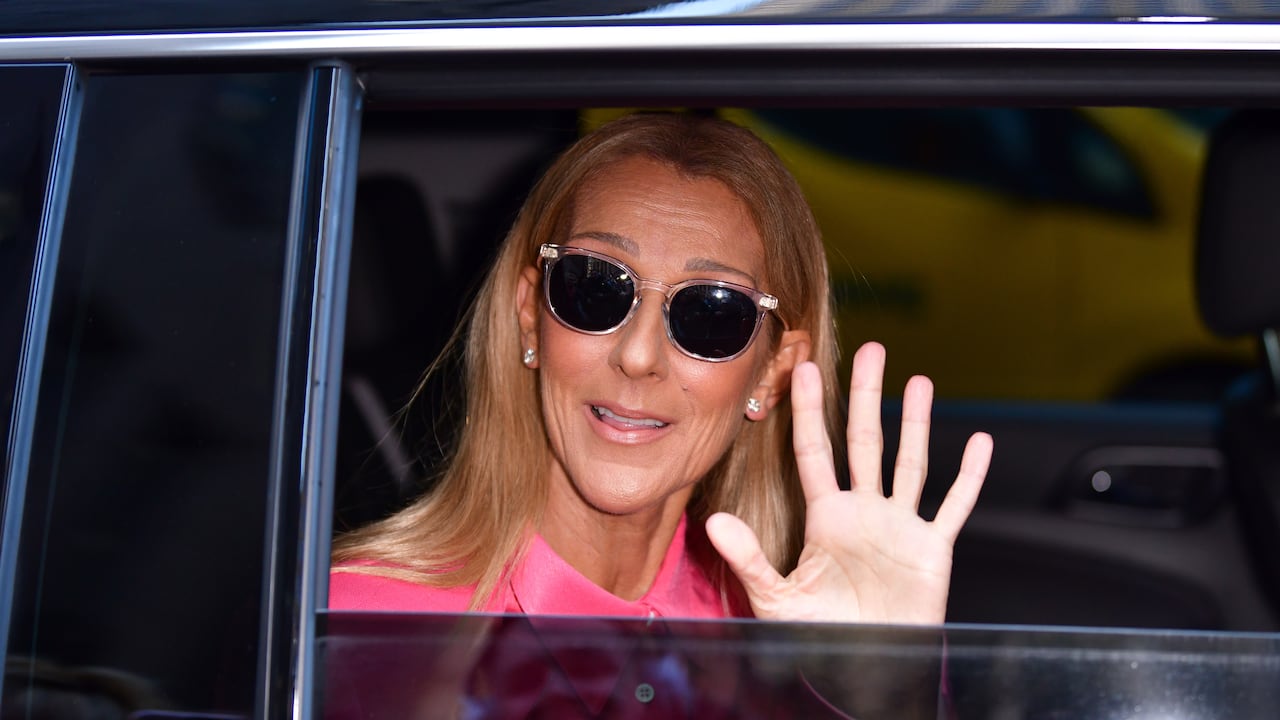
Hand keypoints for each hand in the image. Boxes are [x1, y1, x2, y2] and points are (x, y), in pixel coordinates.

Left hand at [706, 342, 991, 623]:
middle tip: (872, 350)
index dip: (808, 411)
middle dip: (867, 396)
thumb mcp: (776, 598)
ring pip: (909, 463)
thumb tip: (713, 521)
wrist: (863, 669)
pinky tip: (979, 442)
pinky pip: (954, 506)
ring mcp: (899, 527)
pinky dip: (969, 476)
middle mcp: (863, 512)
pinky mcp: (931, 549)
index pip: (814, 452)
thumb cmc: (818, 638)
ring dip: (915, 423)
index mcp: (825, 518)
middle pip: (864, 442)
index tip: (803, 369)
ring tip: (919, 381)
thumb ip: (748, 559)